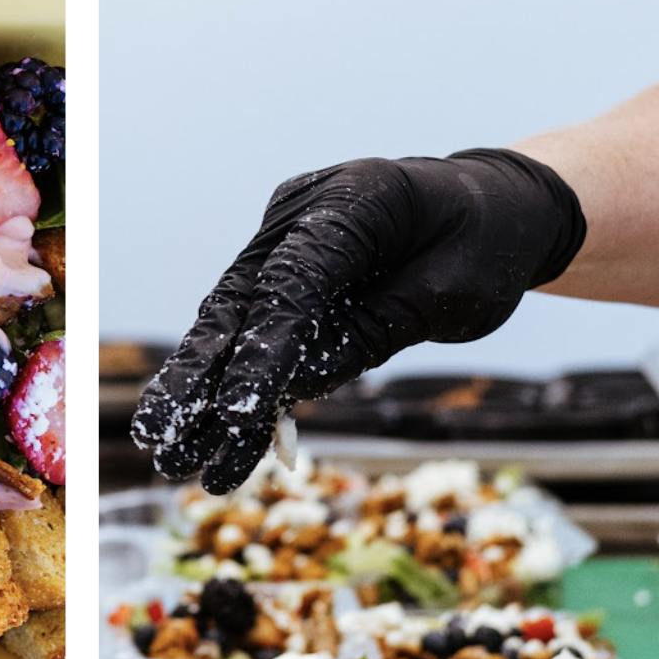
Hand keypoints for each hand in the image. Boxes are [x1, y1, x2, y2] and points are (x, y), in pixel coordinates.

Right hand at [129, 148, 585, 492]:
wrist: (494, 206)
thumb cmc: (484, 245)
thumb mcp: (452, 294)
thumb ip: (373, 330)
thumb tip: (295, 389)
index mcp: (354, 201)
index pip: (293, 281)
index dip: (262, 350)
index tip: (237, 411)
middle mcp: (302, 214)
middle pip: (240, 301)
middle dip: (202, 378)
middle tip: (165, 443)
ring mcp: (285, 237)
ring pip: (232, 320)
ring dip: (201, 391)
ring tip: (169, 457)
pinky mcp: (284, 267)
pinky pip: (253, 330)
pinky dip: (232, 384)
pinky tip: (207, 440)